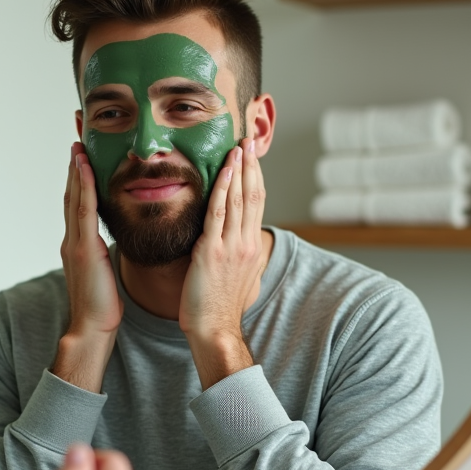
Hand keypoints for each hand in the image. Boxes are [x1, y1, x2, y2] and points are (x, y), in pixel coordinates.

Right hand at [53, 143, 121, 392]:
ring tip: (78, 140)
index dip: (80, 176)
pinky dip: (82, 185)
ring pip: (74, 195)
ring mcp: (75, 242)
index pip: (80, 202)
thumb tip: (113, 245)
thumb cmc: (103, 307)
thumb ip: (105, 255)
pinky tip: (84, 165)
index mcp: (80, 244)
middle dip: (74, 164)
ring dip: (76, 167)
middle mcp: (73, 239)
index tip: (83, 152)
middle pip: (72, 192)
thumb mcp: (105, 273)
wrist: (92, 329)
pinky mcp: (82, 248)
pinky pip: (82, 209)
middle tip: (76, 135)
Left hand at [179, 139, 267, 388]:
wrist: (214, 330)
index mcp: (252, 248)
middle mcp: (247, 243)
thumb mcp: (238, 278)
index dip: (255, 177)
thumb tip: (242, 248)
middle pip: (253, 195)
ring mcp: (231, 246)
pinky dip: (223, 188)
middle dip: (250, 165)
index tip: (252, 156)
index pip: (257, 203)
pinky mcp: (213, 251)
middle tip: (248, 139)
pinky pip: (219, 213)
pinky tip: (222, 170)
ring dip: (238, 170)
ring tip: (237, 146)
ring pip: (239, 199)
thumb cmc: (219, 309)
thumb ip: (239, 257)